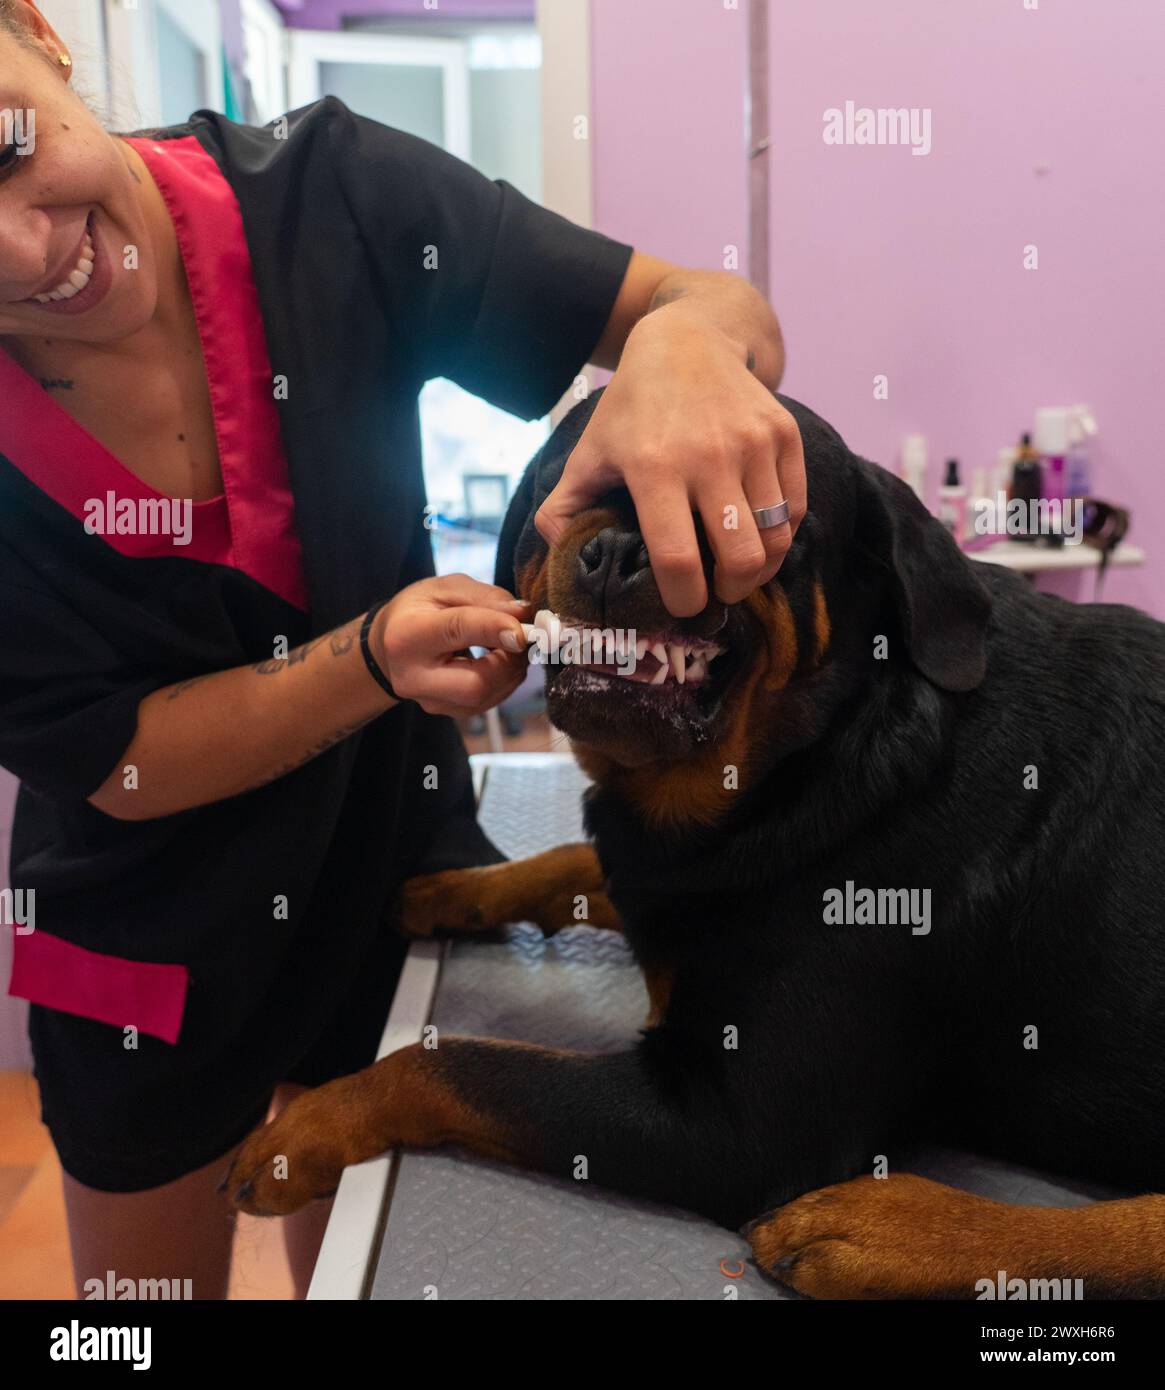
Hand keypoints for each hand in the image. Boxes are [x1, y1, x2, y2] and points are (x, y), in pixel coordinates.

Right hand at [371, 574, 529, 716]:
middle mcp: (413, 676)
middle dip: (510, 662)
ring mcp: (429, 701)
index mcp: (407, 634)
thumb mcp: (447, 588)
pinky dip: (504, 681)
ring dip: (511, 671)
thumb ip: (486, 598)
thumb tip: (524, 613)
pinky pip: (487, 702)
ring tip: (511, 645)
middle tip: (524, 639)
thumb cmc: (420, 609)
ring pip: (485, 697)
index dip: (495, 629)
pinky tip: (501, 661)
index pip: (457, 631)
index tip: (524, 628)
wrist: (390, 643)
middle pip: (474, 685)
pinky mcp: (446, 712)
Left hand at [535, 304, 806, 616]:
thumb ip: (562, 507)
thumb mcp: (588, 452)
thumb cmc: (632, 407)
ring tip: (741, 570)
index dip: (685, 600)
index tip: (684, 607)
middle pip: (741, 558)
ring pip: (776, 539)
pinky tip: (757, 534)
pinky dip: (781, 534)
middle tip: (718, 592)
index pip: (679, 560)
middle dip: (732, 591)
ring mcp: (753, 443)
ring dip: (761, 568)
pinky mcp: (785, 434)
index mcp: (654, 468)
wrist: (688, 339)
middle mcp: (709, 455)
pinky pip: (796, 509)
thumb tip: (557, 553)